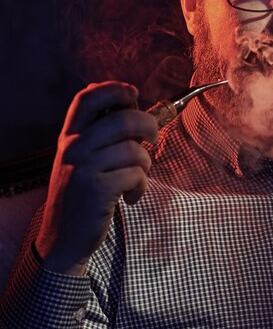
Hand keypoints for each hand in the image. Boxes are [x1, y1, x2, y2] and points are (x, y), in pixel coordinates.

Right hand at [35, 81, 157, 274]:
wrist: (63, 238)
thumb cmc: (81, 195)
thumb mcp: (81, 160)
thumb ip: (99, 135)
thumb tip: (133, 106)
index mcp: (69, 136)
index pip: (87, 98)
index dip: (114, 89)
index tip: (134, 94)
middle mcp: (73, 148)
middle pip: (122, 119)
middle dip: (148, 125)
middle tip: (153, 138)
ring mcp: (83, 168)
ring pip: (134, 149)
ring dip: (145, 166)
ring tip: (136, 179)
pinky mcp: (97, 189)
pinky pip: (136, 175)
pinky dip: (140, 187)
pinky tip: (129, 198)